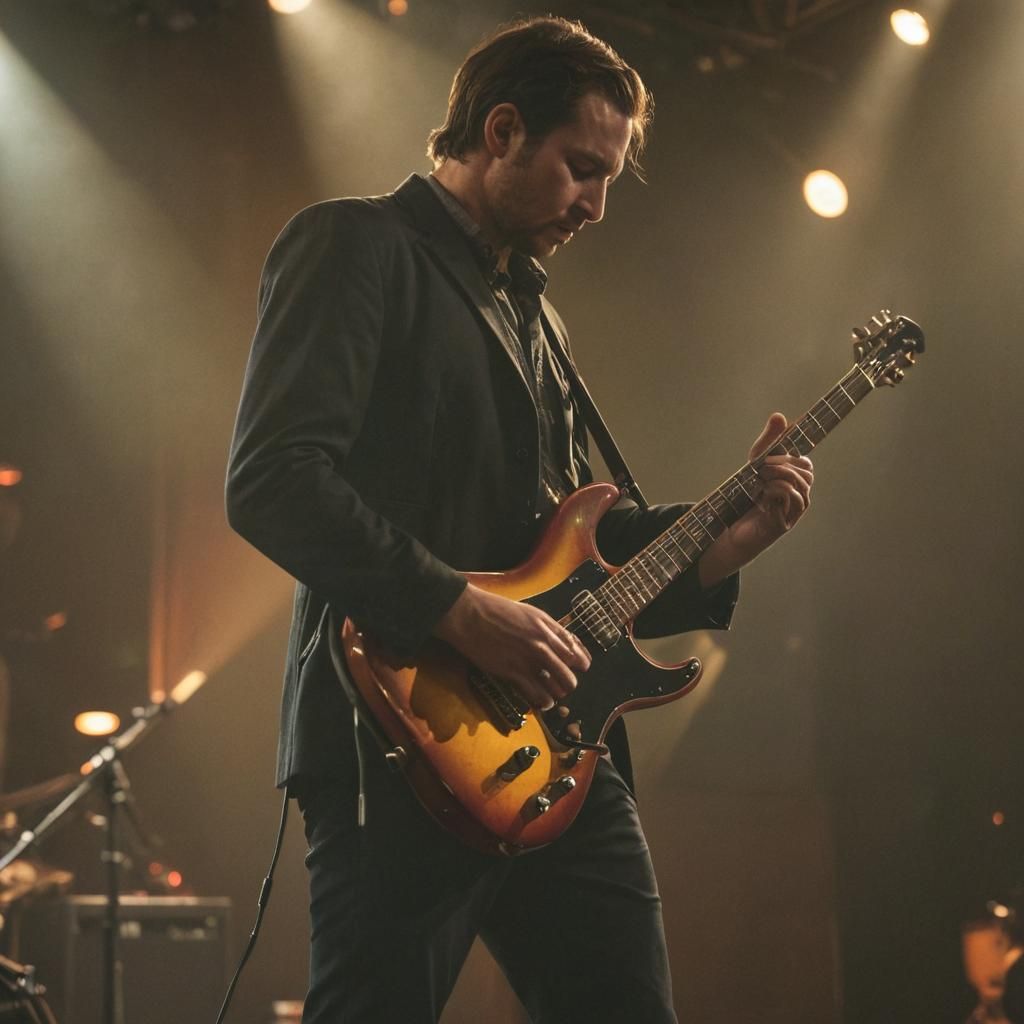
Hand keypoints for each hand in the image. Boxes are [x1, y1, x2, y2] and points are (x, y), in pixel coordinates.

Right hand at [434, 583, 590, 709]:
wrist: (469, 614)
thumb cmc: (496, 610)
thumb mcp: (528, 612)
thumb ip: (546, 627)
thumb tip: (560, 641)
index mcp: (547, 627)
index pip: (575, 650)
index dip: (581, 662)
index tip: (581, 667)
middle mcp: (542, 644)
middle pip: (569, 673)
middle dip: (568, 682)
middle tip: (563, 684)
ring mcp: (528, 659)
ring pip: (557, 687)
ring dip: (557, 694)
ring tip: (552, 696)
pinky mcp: (513, 672)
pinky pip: (537, 695)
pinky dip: (543, 702)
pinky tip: (542, 702)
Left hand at [698, 412, 812, 587]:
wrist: (729, 530)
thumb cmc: (746, 497)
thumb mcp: (754, 465)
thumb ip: (768, 442)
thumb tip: (779, 415)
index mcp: (794, 484)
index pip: (805, 463)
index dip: (791, 454)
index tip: (767, 455)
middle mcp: (799, 498)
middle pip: (806, 472)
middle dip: (783, 463)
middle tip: (760, 467)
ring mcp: (793, 512)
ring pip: (801, 484)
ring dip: (778, 475)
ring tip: (758, 479)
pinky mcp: (784, 523)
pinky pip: (791, 498)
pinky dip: (775, 490)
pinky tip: (760, 494)